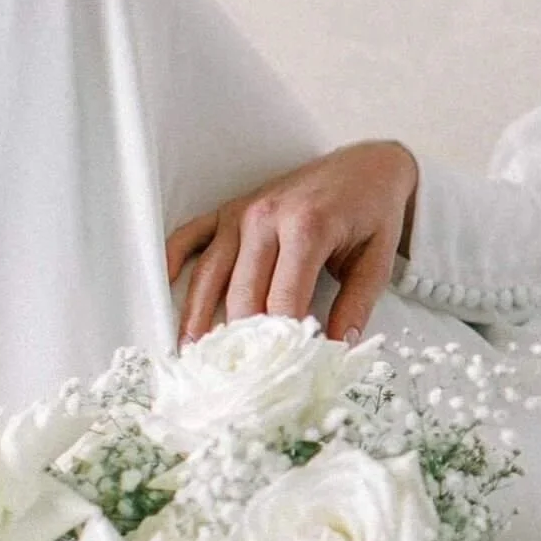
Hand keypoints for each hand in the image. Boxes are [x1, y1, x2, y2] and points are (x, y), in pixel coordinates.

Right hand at [165, 139, 419, 345]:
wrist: (367, 165)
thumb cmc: (373, 212)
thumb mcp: (377, 261)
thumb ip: (356, 306)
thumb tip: (337, 348)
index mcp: (306, 228)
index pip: (283, 300)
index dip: (281, 339)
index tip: (279, 369)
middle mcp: (266, 218)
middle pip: (241, 293)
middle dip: (239, 338)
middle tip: (236, 374)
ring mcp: (242, 212)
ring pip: (209, 273)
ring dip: (197, 315)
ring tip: (192, 352)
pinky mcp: (229, 209)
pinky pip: (190, 235)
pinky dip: (174, 260)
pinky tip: (163, 288)